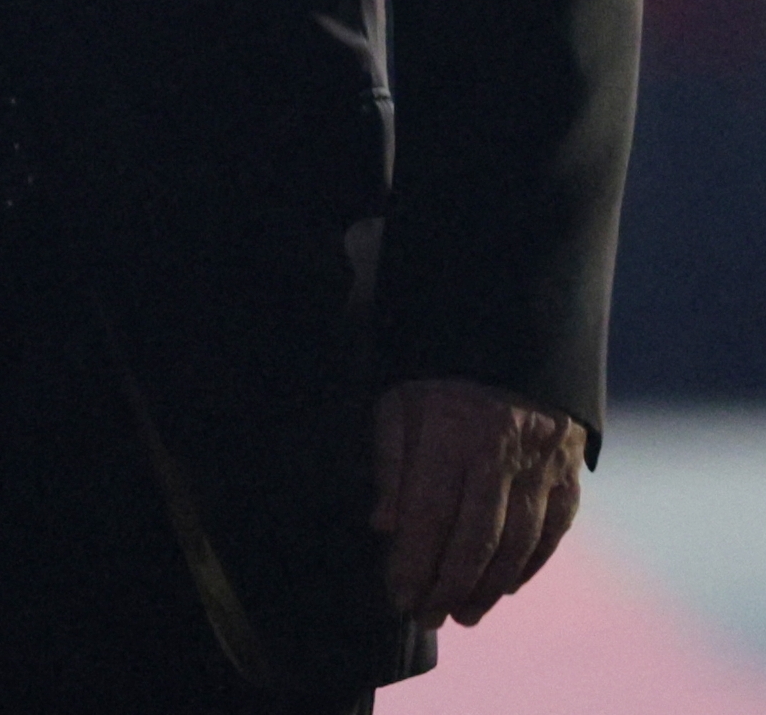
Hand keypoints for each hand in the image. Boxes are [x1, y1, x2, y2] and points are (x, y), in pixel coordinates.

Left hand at [373, 377, 584, 626]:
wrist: (515, 336)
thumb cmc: (439, 374)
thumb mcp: (398, 400)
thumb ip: (389, 461)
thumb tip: (383, 525)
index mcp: (453, 432)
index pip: (431, 513)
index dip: (414, 561)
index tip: (396, 595)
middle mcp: (502, 452)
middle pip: (476, 537)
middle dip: (448, 585)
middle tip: (426, 617)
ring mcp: (543, 465)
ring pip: (518, 542)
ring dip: (489, 586)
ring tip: (464, 614)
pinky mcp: (570, 472)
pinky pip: (554, 530)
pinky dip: (530, 565)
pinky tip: (505, 587)